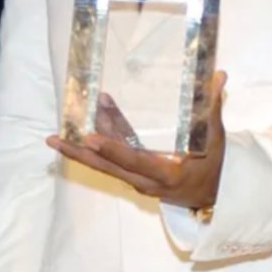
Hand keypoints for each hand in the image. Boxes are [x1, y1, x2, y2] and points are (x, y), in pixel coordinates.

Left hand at [47, 72, 227, 209]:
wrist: (211, 196)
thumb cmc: (213, 166)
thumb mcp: (214, 140)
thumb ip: (212, 108)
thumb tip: (218, 75)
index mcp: (165, 173)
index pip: (134, 161)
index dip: (112, 149)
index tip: (90, 138)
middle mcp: (145, 180)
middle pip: (107, 165)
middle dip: (78, 152)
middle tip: (53, 140)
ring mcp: (136, 178)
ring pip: (105, 161)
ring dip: (83, 145)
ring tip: (59, 130)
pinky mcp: (132, 173)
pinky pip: (112, 156)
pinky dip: (102, 139)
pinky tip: (92, 118)